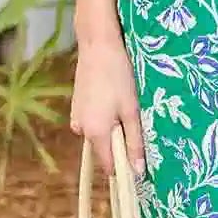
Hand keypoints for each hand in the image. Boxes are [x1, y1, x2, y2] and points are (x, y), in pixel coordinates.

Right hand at [71, 33, 146, 182]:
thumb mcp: (132, 110)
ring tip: (124, 104)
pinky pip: (93, 122)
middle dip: (120, 143)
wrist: (98, 45)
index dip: (125, 166)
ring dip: (113, 128)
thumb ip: (134, 142)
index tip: (141, 159)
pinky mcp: (76, 106)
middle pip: (104, 149)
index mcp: (95, 133)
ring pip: (99, 134)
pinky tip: (113, 97)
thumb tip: (138, 171)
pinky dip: (104, 117)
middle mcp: (80, 129)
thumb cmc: (118, 76)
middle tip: (135, 120)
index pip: (109, 166)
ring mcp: (76, 117)